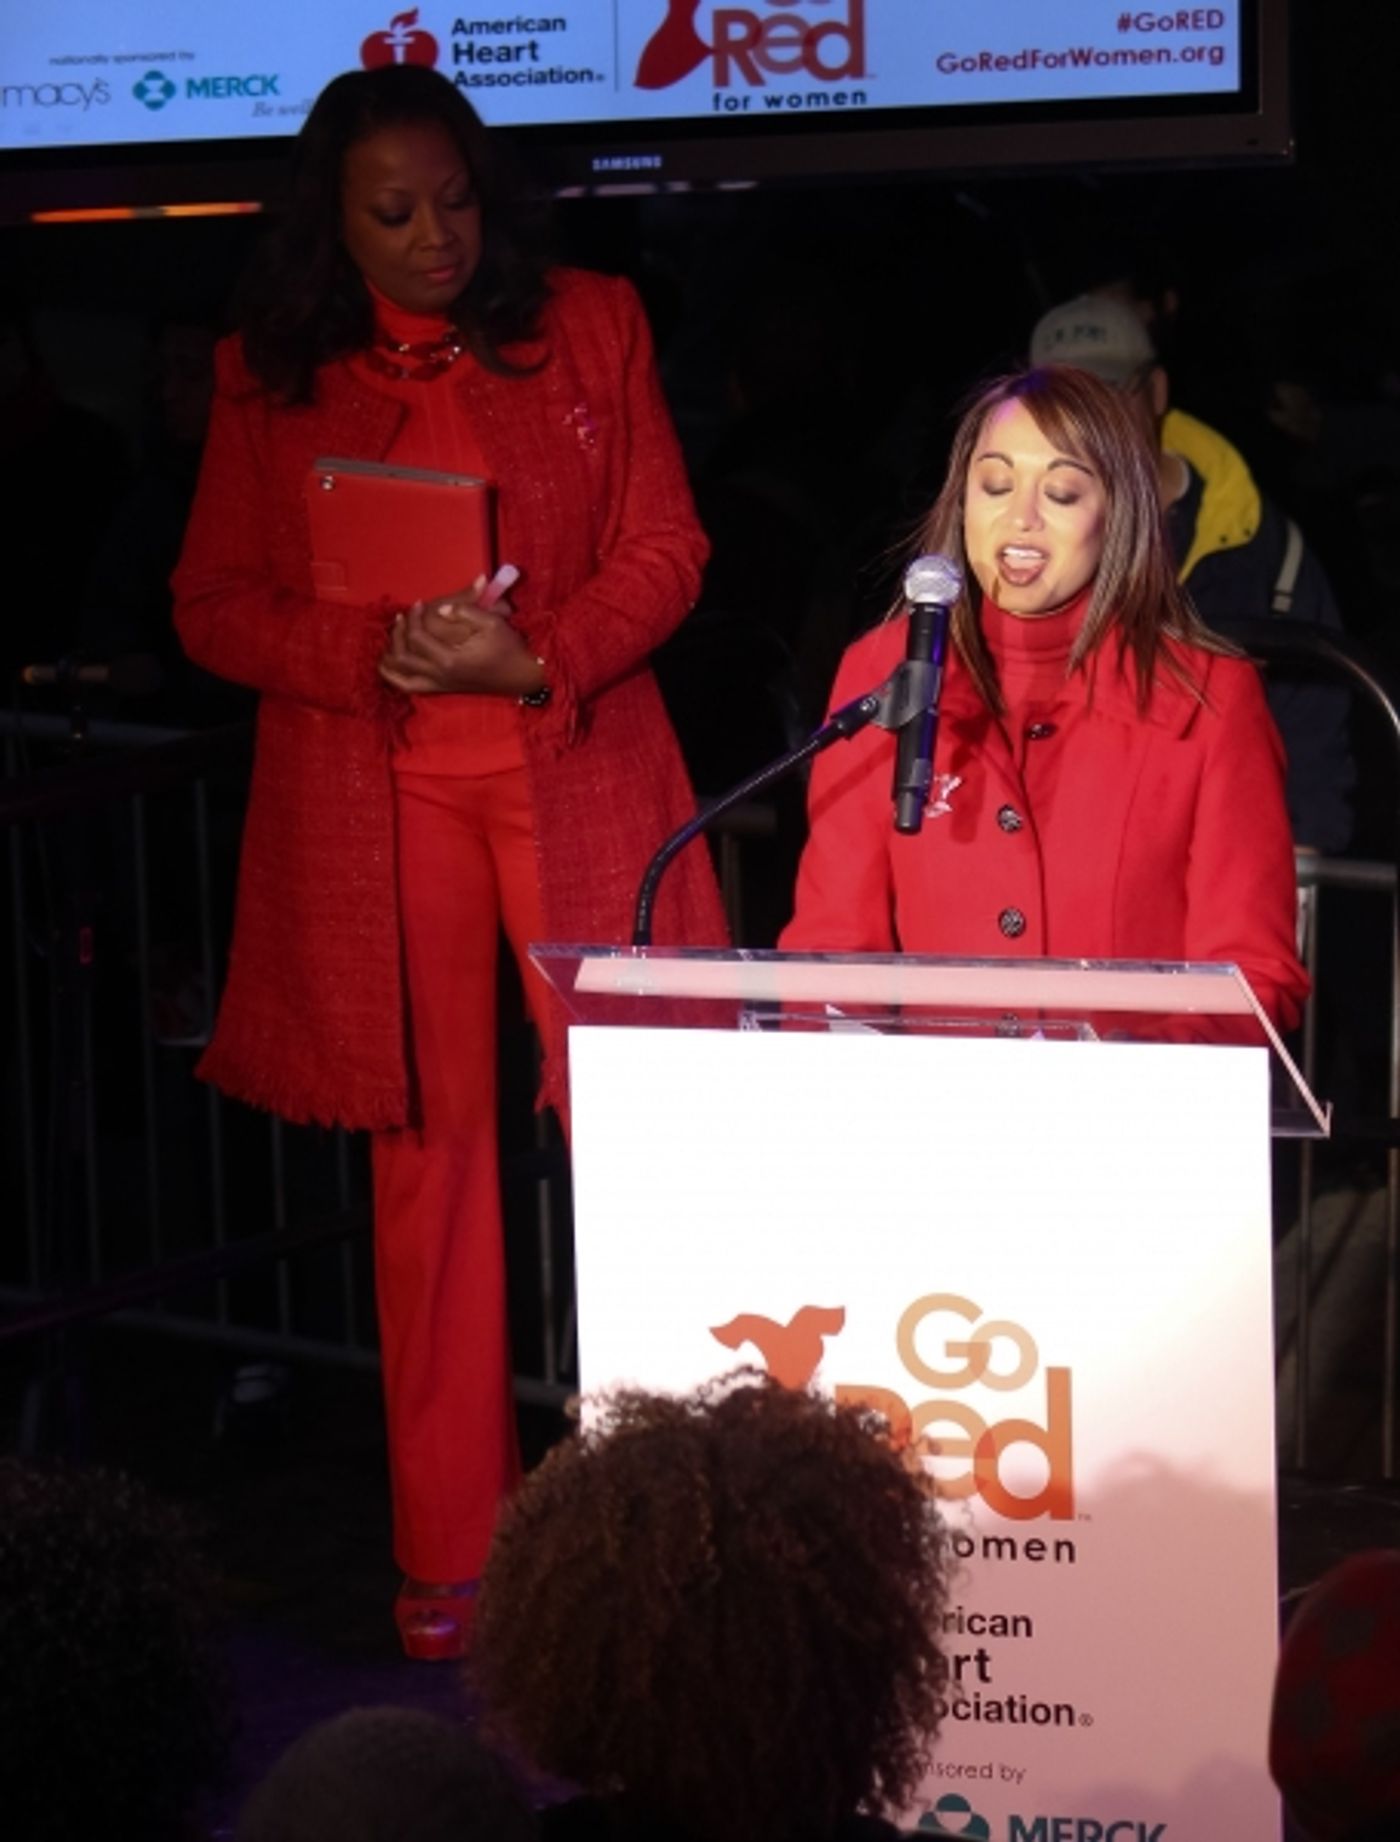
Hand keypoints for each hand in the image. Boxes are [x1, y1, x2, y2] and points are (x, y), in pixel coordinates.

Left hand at [378, 584, 543, 697]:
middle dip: (399, 632)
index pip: (417, 637)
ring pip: (399, 675)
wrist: (522, 677)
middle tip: (406, 616)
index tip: (420, 603)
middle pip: (403, 655)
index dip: (414, 616)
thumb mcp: (492, 623)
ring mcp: (439, 685)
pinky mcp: (441, 689)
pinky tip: (390, 662)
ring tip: (395, 636)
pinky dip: (394, 676)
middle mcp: (439, 676)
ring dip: (391, 654)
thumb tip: (443, 607)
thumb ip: (466, 610)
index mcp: (450, 660)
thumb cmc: (509, 649)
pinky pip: (407, 687)